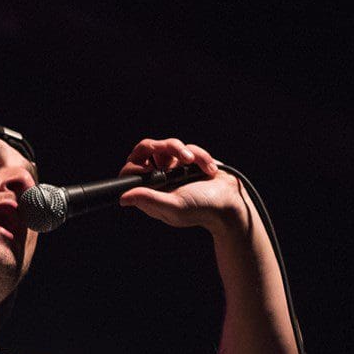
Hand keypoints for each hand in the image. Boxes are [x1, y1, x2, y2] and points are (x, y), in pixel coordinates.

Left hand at [116, 137, 247, 231]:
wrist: (231, 200)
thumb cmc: (203, 208)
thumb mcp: (174, 206)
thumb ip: (148, 199)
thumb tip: (122, 198)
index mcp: (151, 192)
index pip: (130, 173)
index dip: (135, 167)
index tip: (150, 169)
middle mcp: (160, 178)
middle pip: (145, 150)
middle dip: (161, 147)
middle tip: (175, 154)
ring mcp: (174, 168)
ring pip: (168, 145)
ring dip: (185, 152)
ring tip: (195, 164)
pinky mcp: (190, 160)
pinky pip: (188, 147)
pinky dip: (201, 156)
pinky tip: (208, 169)